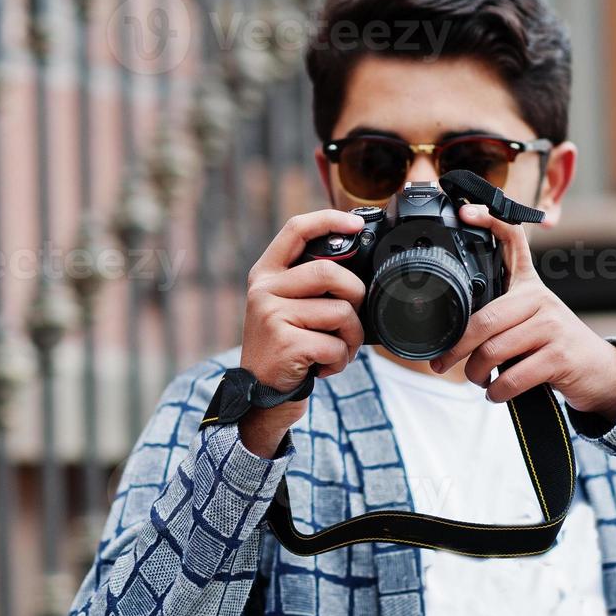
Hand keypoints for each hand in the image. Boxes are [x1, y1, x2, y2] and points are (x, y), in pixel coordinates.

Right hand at [236, 210, 368, 455]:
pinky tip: (324, 367)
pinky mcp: (285, 344)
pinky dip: (340, 361)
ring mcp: (271, 316)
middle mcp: (264, 290)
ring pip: (340, 313)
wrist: (258, 396)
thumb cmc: (284, 349)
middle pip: (329, 272)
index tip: (356, 223)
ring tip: (337, 350)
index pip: (295, 230)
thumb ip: (308, 283)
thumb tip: (356, 263)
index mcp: (266, 274)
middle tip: (351, 319)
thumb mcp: (284, 308)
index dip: (328, 219)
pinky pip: (334, 345)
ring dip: (351, 339)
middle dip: (354, 296)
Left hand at [430, 203, 615, 421]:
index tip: (465, 212)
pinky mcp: (559, 357)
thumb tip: (451, 332)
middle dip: (456, 348)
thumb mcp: (530, 320)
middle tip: (440, 363)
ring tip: (477, 380)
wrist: (600, 373)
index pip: (513, 242)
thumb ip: (499, 314)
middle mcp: (540, 299)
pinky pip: (512, 376)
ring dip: (476, 374)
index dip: (490, 222)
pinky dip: (496, 391)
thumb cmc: (553, 347)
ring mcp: (552, 327)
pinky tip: (496, 393)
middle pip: (485, 319)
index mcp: (529, 286)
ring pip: (493, 350)